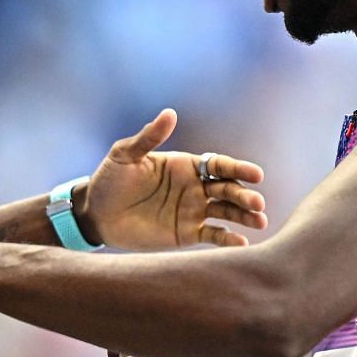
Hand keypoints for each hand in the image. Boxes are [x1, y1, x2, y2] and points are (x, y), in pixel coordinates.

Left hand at [78, 109, 266, 250]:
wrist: (95, 213)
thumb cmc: (110, 180)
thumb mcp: (125, 155)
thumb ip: (148, 138)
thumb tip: (170, 114)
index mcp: (185, 165)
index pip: (218, 165)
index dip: (238, 169)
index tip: (256, 174)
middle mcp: (195, 187)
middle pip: (227, 189)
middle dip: (244, 195)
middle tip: (257, 202)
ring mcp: (193, 211)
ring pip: (227, 212)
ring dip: (245, 216)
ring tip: (260, 221)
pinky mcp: (187, 233)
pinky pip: (213, 235)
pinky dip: (229, 238)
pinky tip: (242, 243)